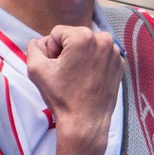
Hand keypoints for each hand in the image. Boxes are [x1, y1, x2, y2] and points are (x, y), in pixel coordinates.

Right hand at [26, 25, 124, 154]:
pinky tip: (88, 79)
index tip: (56, 67)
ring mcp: (115, 52)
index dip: (51, 50)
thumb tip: (39, 41)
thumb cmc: (62, 96)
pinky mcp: (120, 64)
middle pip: (74, 37)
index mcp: (83, 36)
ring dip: (80, 57)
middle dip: (66, 52)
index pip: (57, 33)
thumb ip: (33, 47)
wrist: (85, 121)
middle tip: (65, 73)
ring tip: (77, 77)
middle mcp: (103, 39)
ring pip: (88, 46)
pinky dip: (93, 64)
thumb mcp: (36, 69)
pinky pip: (100, 55)